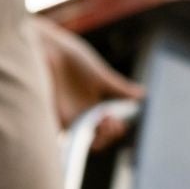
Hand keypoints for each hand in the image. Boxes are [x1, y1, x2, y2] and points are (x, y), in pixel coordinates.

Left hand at [36, 18, 144, 149]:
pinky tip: (84, 131)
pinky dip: (73, 141)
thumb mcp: (98, 75)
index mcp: (91, 108)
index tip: (119, 122)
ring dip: (94, 137)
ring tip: (101, 122)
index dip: (114, 130)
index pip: (106, 128)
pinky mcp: (48, 117)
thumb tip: (142, 96)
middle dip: (107, 135)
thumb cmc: (70, 58)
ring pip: (81, 141)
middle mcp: (78, 116)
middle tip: (110, 122)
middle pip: (96, 139)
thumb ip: (119, 88)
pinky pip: (60, 138)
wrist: (47, 47)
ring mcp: (63, 118)